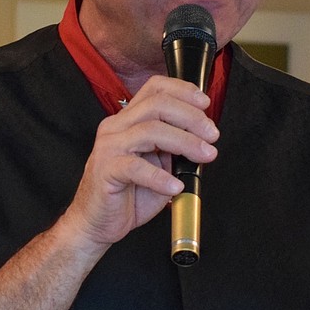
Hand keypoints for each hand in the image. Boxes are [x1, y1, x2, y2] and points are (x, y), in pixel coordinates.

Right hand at [62, 75, 218, 250]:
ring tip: (204, 156)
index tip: (205, 104)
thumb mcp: (158, 163)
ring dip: (184, 142)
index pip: (155, 88)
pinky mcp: (105, 171)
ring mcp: (109, 147)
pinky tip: (176, 186)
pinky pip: (136, 167)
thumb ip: (174, 146)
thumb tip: (204, 137)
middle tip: (212, 135)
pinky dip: (160, 177)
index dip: (183, 90)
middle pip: (157, 105)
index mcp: (129, 120)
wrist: (97, 221)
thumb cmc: (128, 192)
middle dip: (191, 117)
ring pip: (150, 130)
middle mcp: (116, 127)